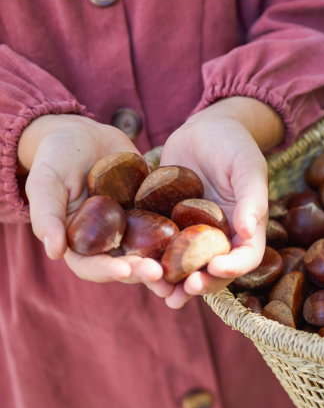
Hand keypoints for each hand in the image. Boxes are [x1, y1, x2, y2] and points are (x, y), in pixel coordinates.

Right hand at [20, 114, 164, 286]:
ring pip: (150, 252)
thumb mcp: (46, 181)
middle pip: (126, 265)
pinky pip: (166, 227)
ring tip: (180, 266)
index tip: (125, 271)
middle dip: (142, 271)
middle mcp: (108, 241)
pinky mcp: (151, 213)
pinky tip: (193, 238)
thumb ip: (47, 215)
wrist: (85, 135)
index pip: (91, 266)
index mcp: (79, 242)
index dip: (106, 271)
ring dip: (164, 261)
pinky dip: (179, 236)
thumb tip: (53, 252)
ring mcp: (132, 228)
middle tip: (160, 273)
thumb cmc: (57, 157)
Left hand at [157, 96, 283, 307]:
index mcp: (246, 227)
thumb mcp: (247, 165)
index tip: (215, 267)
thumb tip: (249, 231)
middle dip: (201, 283)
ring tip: (160, 292)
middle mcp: (220, 236)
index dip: (234, 267)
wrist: (204, 130)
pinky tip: (139, 268)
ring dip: (174, 282)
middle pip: (215, 270)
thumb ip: (252, 197)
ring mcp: (193, 233)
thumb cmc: (233, 144)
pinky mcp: (169, 224)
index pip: (246, 256)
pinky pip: (162, 247)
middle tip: (185, 289)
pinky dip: (153, 261)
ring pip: (187, 266)